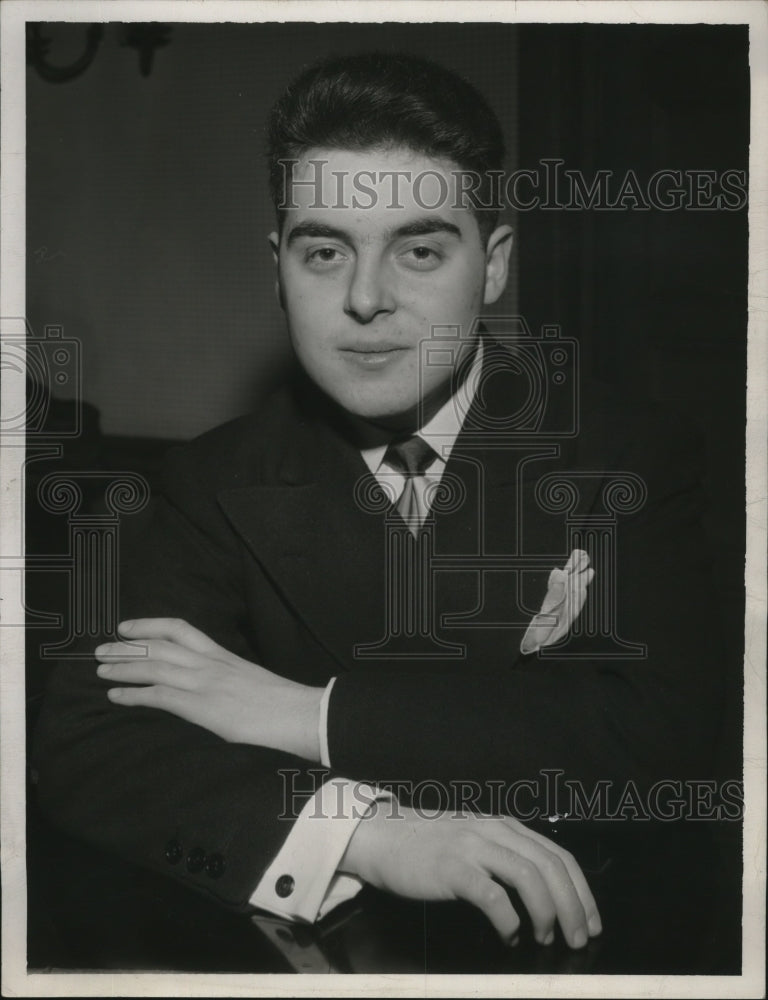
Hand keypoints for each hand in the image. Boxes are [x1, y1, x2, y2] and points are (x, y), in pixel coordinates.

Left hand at [94, 618, 323, 760]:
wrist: (302, 715)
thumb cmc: (283, 704)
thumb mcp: (251, 681)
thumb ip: (228, 679)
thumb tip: (214, 689)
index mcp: (223, 655)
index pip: (181, 629)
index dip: (149, 625)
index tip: (127, 626)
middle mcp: (210, 664)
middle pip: (158, 645)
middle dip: (126, 647)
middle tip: (101, 649)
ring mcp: (205, 684)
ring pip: (153, 666)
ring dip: (122, 668)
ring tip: (100, 671)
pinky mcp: (202, 707)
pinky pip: (158, 696)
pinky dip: (133, 696)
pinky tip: (116, 698)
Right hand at [340, 804, 600, 948]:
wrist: (383, 837)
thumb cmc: (430, 847)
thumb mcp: (476, 841)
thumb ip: (506, 857)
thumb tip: (544, 896)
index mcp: (506, 827)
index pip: (558, 855)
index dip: (582, 891)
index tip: (592, 922)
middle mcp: (494, 831)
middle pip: (550, 866)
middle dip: (573, 906)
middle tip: (578, 939)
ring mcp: (473, 847)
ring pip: (528, 876)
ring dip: (546, 913)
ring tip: (547, 939)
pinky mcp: (452, 868)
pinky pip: (492, 896)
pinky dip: (508, 921)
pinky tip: (508, 936)